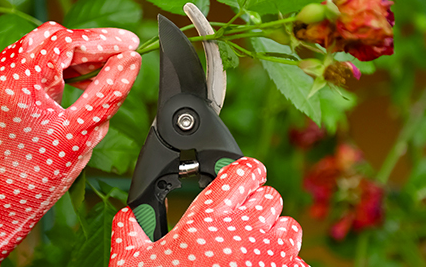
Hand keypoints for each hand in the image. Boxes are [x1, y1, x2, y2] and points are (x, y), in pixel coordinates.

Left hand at [0, 21, 140, 266]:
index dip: (102, 40)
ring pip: (35, 48)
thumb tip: (131, 59)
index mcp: (18, 84)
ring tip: (95, 75)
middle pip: (49, 38)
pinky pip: (21, 64)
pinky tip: (68, 86)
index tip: (130, 43)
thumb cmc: (38, 175)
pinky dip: (47, 69)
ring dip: (67, 58)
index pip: (66, 41)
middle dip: (85, 47)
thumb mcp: (82, 131)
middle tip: (116, 59)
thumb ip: (109, 90)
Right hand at [110, 157, 308, 266]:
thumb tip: (128, 214)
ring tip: (256, 243)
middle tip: (241, 217)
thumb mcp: (134, 264)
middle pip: (270, 195)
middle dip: (258, 202)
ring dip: (275, 230)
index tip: (242, 174)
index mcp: (207, 219)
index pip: (243, 171)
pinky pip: (297, 259)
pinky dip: (285, 262)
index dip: (245, 169)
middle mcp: (245, 231)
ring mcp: (271, 257)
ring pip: (290, 224)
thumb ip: (130, 232)